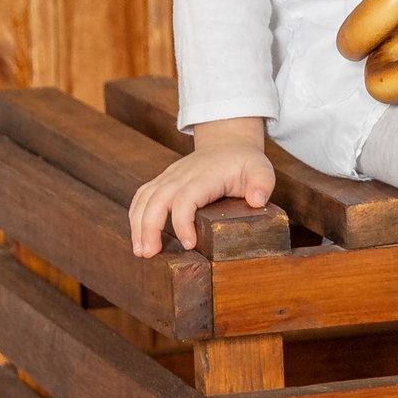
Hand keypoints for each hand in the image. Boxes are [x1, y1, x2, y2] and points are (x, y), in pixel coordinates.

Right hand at [128, 118, 274, 258]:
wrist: (227, 144)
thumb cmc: (244, 162)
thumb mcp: (261, 169)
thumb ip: (262, 183)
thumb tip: (257, 201)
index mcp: (205, 176)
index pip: (186, 198)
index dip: (183, 221)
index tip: (189, 244)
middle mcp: (181, 175)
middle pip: (157, 199)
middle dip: (149, 227)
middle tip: (148, 253)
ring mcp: (169, 177)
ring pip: (145, 198)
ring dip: (138, 225)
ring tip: (140, 251)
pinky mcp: (162, 181)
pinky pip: (142, 196)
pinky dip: (135, 215)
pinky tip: (137, 236)